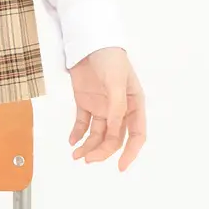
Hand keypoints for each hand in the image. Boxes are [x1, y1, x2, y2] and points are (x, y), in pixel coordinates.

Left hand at [66, 46, 145, 168]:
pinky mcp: (86, 103)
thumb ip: (116, 107)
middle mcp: (119, 109)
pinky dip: (77, 134)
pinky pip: (83, 124)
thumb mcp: (116, 81)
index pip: (136, 134)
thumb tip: (115, 131)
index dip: (130, 152)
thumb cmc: (109, 57)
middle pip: (114, 138)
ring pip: (98, 134)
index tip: (120, 166)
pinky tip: (72, 142)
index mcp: (134, 104)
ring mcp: (102, 106)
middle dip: (102, 151)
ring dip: (89, 146)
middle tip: (88, 160)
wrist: (88, 41)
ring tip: (76, 155)